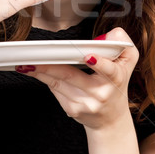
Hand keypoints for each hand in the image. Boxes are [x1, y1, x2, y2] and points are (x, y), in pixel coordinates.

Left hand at [17, 28, 138, 130]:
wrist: (111, 119)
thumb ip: (122, 43)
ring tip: (26, 63)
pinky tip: (34, 71)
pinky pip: (55, 89)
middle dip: (50, 66)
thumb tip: (109, 34)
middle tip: (34, 57)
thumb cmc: (116, 84)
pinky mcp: (72, 109)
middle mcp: (100, 93)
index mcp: (116, 78)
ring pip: (58, 83)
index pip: (109, 70)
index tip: (88, 56)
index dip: (99, 63)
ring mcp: (85, 104)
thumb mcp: (128, 62)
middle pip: (71, 76)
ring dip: (40, 72)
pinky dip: (44, 78)